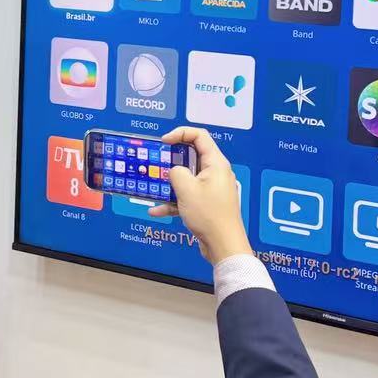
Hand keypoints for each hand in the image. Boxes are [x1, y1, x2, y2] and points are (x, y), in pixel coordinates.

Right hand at [147, 127, 251, 265]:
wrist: (223, 244)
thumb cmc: (210, 215)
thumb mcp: (186, 189)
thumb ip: (176, 172)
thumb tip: (174, 170)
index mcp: (216, 163)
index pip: (200, 136)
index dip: (180, 133)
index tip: (164, 142)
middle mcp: (216, 173)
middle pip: (192, 157)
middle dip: (172, 160)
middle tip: (157, 164)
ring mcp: (212, 189)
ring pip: (188, 178)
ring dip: (170, 184)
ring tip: (154, 187)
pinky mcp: (208, 203)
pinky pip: (188, 196)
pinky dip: (174, 201)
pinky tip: (157, 210)